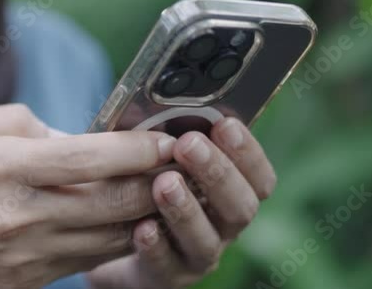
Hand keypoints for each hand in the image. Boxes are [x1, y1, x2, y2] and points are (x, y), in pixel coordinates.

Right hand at [0, 104, 177, 288]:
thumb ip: (7, 122)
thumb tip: (59, 132)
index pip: (88, 158)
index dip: (137, 148)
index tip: (165, 136)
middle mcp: (20, 216)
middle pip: (114, 200)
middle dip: (161, 180)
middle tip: (189, 160)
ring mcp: (27, 255)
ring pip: (112, 235)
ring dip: (150, 212)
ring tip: (175, 189)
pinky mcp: (29, 281)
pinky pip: (90, 259)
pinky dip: (120, 239)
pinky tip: (133, 220)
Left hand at [88, 118, 276, 288]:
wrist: (113, 239)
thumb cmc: (142, 184)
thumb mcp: (158, 158)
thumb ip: (166, 137)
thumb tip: (159, 100)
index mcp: (230, 193)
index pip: (258, 177)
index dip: (248, 152)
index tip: (226, 124)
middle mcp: (222, 226)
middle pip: (240, 207)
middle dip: (217, 173)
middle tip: (189, 145)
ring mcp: (197, 254)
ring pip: (206, 239)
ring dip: (187, 209)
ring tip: (164, 183)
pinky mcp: (167, 277)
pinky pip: (166, 265)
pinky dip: (156, 246)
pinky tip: (142, 228)